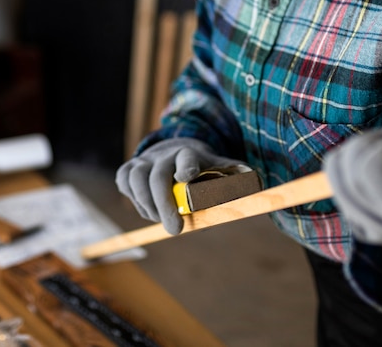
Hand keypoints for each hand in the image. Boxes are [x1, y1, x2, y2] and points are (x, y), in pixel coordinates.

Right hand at [116, 138, 245, 234]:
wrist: (174, 150)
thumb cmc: (201, 167)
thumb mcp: (220, 169)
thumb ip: (235, 178)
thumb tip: (257, 186)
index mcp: (190, 153)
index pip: (187, 157)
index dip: (186, 166)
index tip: (187, 177)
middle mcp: (165, 154)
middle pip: (158, 175)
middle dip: (164, 204)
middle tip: (175, 230)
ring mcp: (146, 159)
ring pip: (137, 177)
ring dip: (147, 204)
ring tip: (161, 220)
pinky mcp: (130, 166)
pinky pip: (124, 180)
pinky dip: (133, 198)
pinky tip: (147, 209)